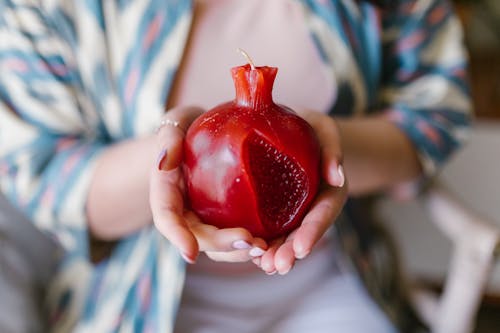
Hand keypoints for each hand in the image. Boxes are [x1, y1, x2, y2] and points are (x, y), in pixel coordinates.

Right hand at [149, 106, 266, 263]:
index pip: (167, 218)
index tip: (191, 254)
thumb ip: (169, 139)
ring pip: (220, 246)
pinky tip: (274, 244)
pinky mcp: (228, 219)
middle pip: (199, 237)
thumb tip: (164, 160)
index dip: (177, 237)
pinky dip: (252, 244)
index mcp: (167, 193)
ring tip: (264, 247)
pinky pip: (237, 237)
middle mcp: (185, 213)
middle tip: (249, 242)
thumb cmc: (186, 127)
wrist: (204, 136)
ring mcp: (207, 219)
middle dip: (222, 244)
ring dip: (240, 251)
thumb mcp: (175, 124)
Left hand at [255, 110, 347, 274]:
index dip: (314, 230)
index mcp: (327, 189)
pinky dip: (260, 242)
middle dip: (291, 251)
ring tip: (264, 266)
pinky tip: (249, 253)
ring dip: (275, 253)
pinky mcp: (271, 210)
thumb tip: (336, 176)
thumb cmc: (309, 126)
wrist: (292, 129)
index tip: (302, 248)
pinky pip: (267, 228)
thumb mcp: (324, 128)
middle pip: (303, 231)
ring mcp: (291, 210)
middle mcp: (310, 205)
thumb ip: (332, 147)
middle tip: (278, 266)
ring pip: (284, 236)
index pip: (324, 211)